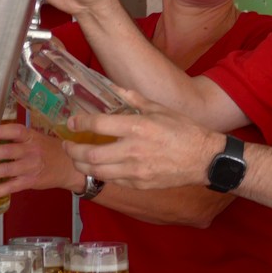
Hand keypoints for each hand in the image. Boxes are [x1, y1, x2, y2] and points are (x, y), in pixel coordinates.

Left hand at [0, 122, 85, 198]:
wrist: (71, 168)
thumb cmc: (51, 151)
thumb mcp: (38, 138)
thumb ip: (18, 137)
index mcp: (31, 137)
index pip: (14, 130)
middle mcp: (31, 151)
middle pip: (7, 150)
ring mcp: (30, 167)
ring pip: (7, 169)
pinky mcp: (30, 181)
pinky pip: (11, 186)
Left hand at [59, 89, 224, 190]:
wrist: (203, 158)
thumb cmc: (184, 130)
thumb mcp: (159, 108)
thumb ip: (133, 99)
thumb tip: (113, 88)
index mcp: (138, 127)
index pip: (98, 125)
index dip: (80, 123)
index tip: (72, 123)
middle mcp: (133, 150)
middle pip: (90, 155)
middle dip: (72, 151)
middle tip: (67, 145)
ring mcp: (135, 170)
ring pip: (97, 172)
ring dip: (82, 165)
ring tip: (77, 159)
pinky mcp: (140, 184)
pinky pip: (113, 180)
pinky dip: (101, 174)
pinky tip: (99, 168)